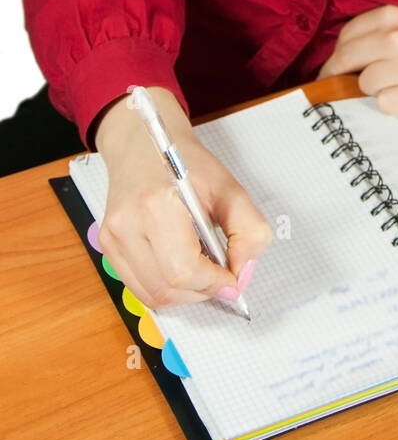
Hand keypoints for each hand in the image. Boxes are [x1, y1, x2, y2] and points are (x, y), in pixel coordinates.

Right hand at [94, 87, 272, 313]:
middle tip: (221, 274)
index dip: (214, 283)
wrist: (144, 144)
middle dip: (202, 291)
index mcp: (157, 204)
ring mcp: (112, 238)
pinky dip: (166, 287)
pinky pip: (138, 287)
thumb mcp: (229, 188)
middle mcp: (127, 224)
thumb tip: (243, 274)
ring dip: (185, 294)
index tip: (233, 279)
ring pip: (152, 295)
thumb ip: (248, 230)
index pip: (184, 270)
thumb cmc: (185, 163)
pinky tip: (181, 266)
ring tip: (202, 268)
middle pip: (167, 289)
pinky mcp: (107, 246)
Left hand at [316, 6, 397, 114]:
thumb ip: (390, 27)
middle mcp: (397, 36)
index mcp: (396, 13)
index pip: (347, 34)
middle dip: (339, 74)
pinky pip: (386, 104)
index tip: (338, 64)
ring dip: (374, 89)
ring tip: (397, 86)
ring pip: (364, 84)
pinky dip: (393, 104)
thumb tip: (353, 51)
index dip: (339, 52)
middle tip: (341, 84)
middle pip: (344, 59)